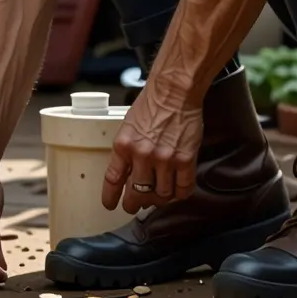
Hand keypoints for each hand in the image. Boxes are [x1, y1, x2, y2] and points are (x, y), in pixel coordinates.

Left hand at [102, 85, 202, 214]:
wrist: (175, 91)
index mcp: (124, 146)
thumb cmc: (152, 105)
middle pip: (138, 194)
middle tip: (136, 206)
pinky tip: (176, 192)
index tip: (111, 205)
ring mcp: (165, 159)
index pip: (113, 180)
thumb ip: (127, 150)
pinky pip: (183, 189)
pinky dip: (179, 194)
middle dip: (135, 204)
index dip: (111, 197)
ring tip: (158, 196)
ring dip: (159, 199)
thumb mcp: (128, 127)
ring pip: (161, 195)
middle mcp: (143, 155)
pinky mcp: (185, 160)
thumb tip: (127, 174)